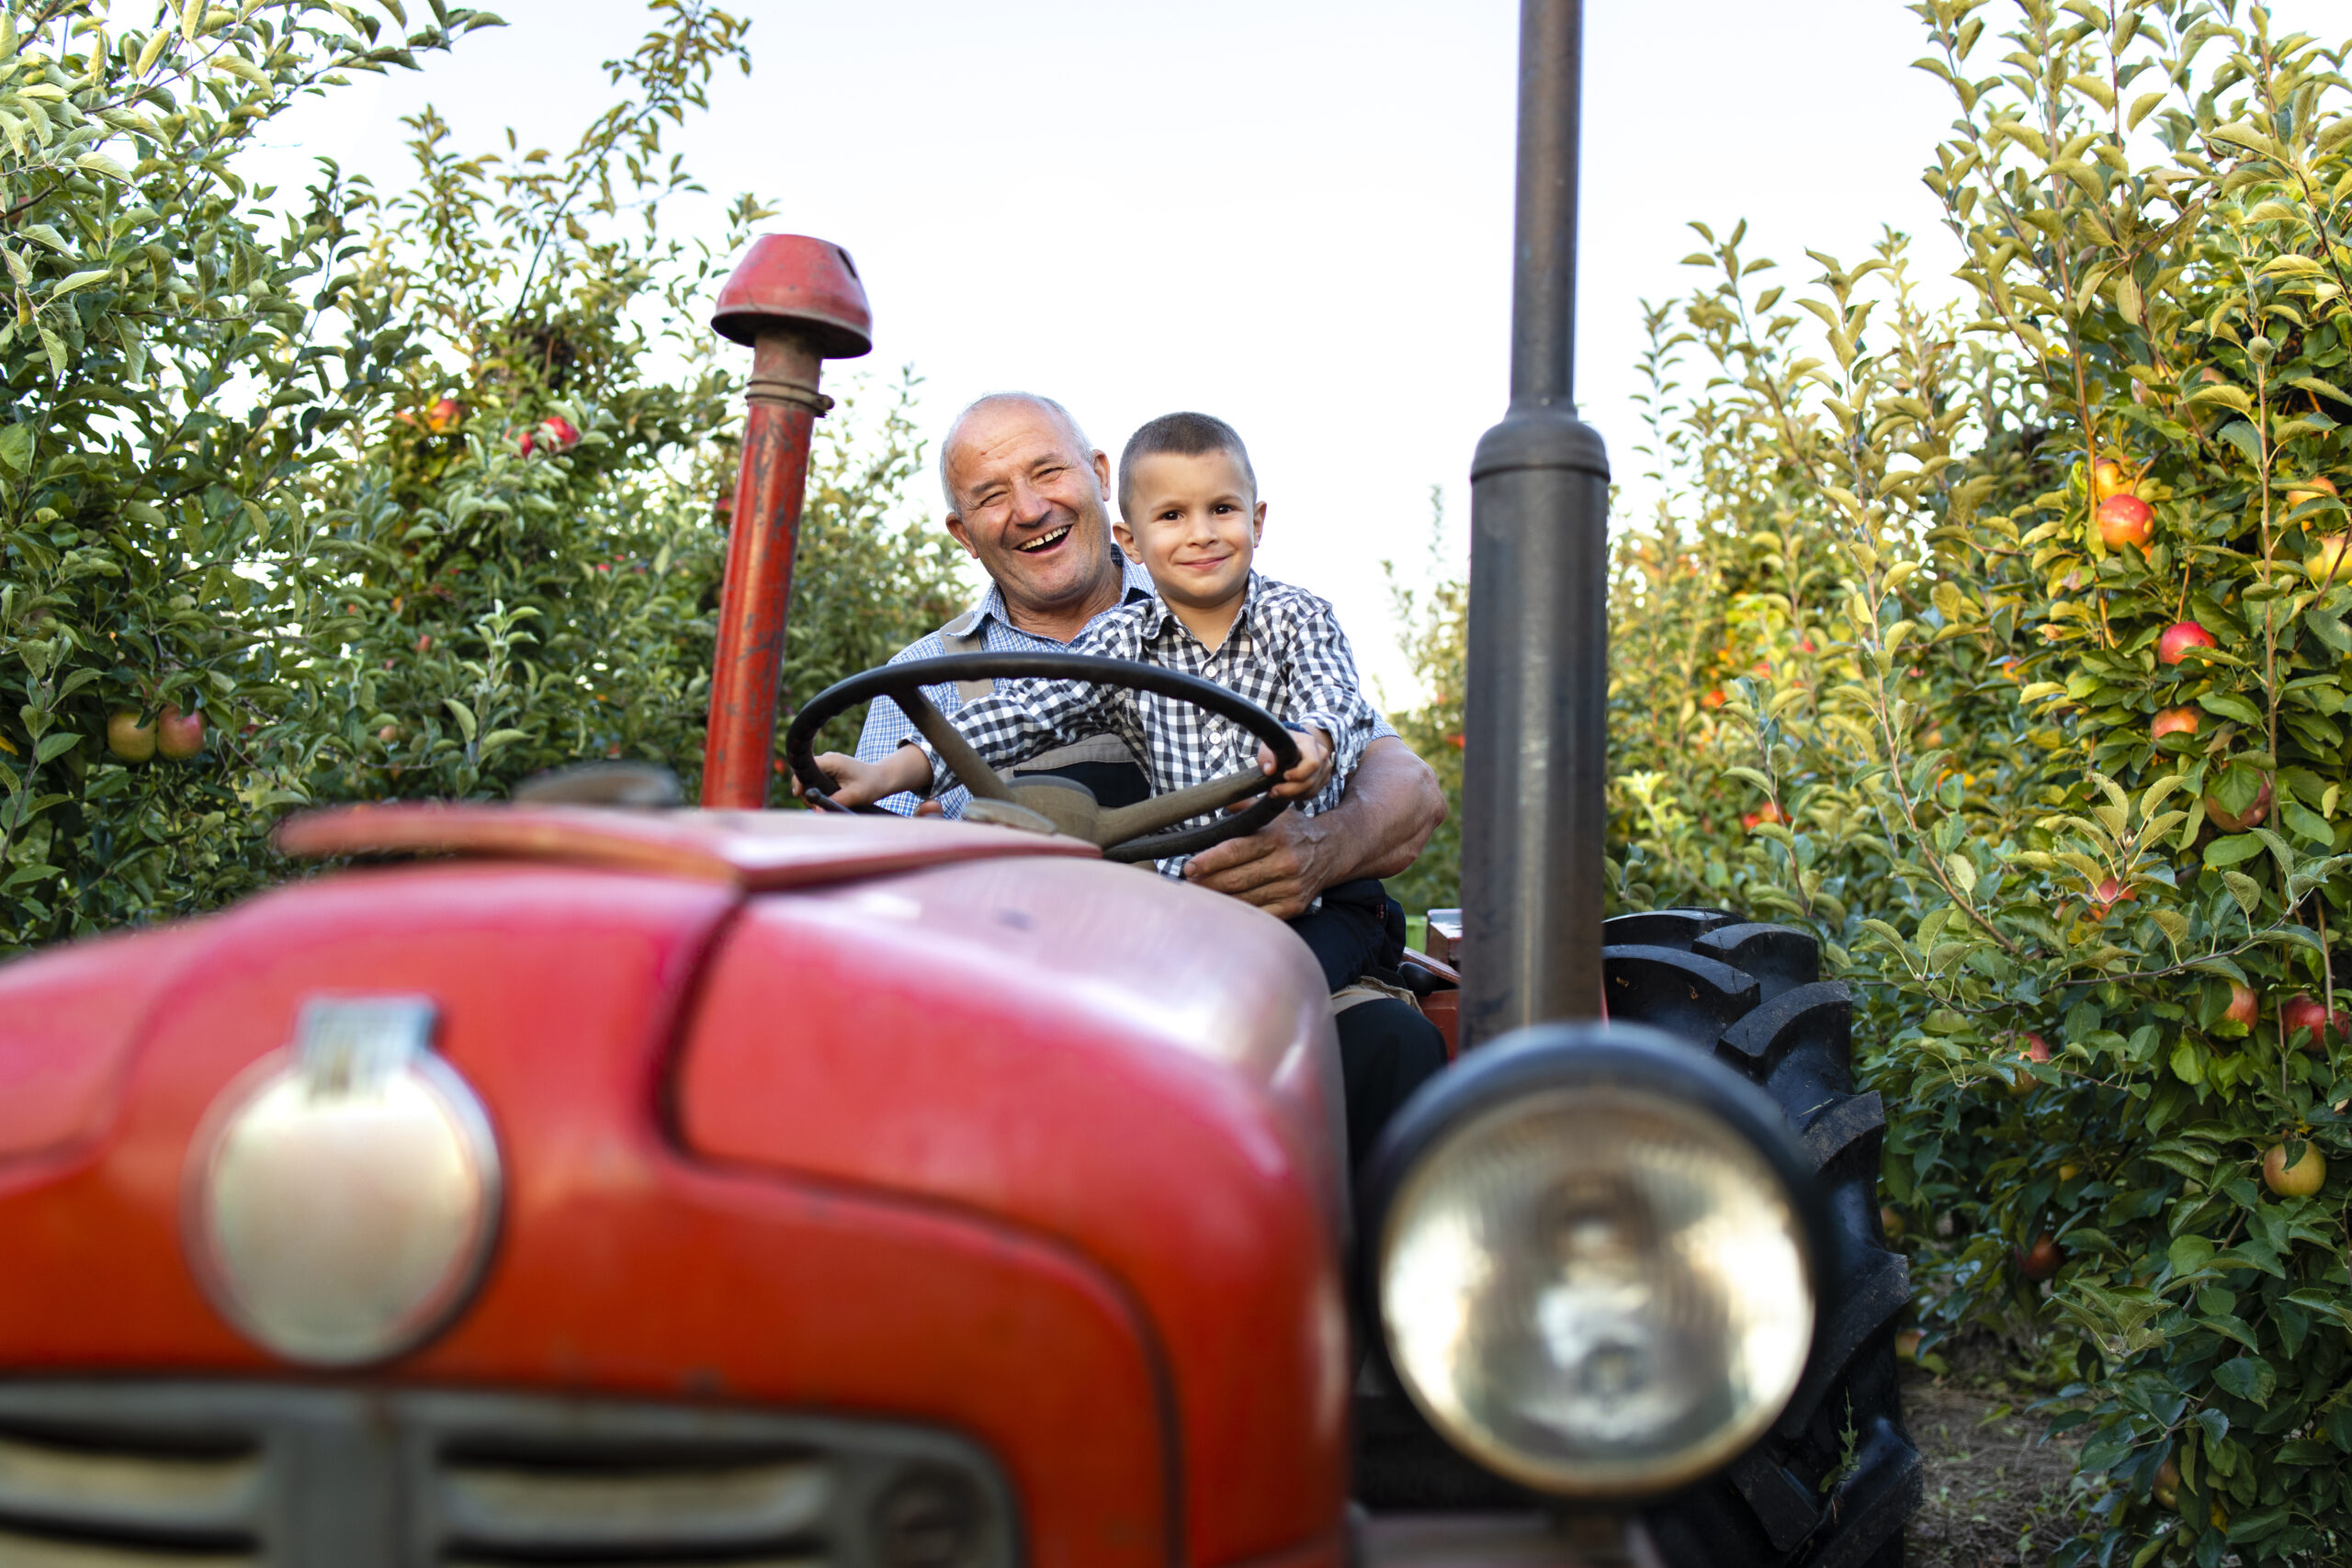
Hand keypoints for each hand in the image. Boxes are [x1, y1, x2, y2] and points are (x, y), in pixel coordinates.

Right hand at [801, 745, 927, 807]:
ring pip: (809, 778)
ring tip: (826, 804)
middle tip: (817, 807)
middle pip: (804, 774)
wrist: (882, 778)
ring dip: (813, 792)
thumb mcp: (854, 795)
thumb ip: (835, 802)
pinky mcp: (829, 770)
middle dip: (807, 792)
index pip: (805, 767)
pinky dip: (818, 790)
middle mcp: (828, 759)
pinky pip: (816, 780)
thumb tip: (817, 810)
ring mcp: (828, 764)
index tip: (798, 795)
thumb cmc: (871, 785)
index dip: (799, 781)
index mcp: (832, 761)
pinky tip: (828, 798)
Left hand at [1182, 807, 1337, 919]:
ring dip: (1219, 900)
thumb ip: (1244, 807)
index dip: (1209, 860)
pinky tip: (1224, 909)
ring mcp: (1291, 888)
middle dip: (1208, 883)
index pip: (1236, 850)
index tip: (1189, 867)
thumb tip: (1214, 799)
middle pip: (1236, 879)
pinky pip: (1260, 914)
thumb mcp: (1274, 813)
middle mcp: (1286, 863)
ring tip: (1201, 895)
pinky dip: (1240, 913)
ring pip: (1245, 900)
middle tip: (1188, 884)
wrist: (1332, 850)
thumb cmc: (1294, 831)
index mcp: (1276, 838)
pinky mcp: (1294, 906)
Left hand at [1258, 726, 1332, 801]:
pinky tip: (1286, 792)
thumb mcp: (1270, 746)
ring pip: (1311, 790)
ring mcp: (1325, 768)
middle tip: (1274, 791)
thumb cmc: (1281, 745)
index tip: (1284, 776)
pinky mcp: (1324, 778)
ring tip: (1276, 792)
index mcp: (1310, 743)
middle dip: (1290, 790)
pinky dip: (1298, 795)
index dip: (1298, 774)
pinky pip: (1312, 793)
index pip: (1312, 763)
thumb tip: (1269, 770)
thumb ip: (1268, 756)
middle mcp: (1322, 755)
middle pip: (1311, 780)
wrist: (1294, 745)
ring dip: (1292, 795)